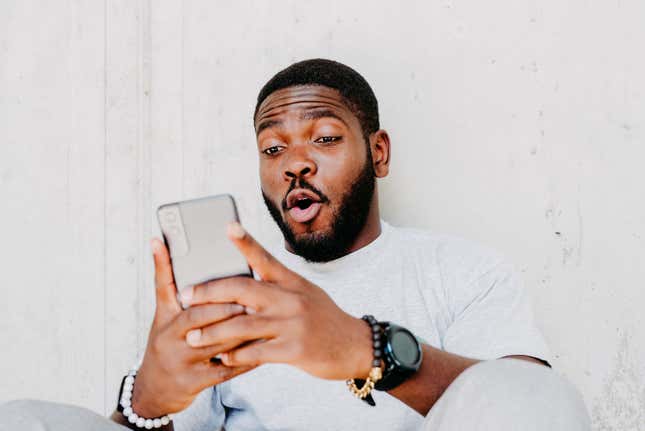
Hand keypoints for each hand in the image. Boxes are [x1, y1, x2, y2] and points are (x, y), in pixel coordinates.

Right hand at [131, 239, 255, 417]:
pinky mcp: (193, 382)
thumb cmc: (167, 344)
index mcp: (164, 317)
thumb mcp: (164, 316)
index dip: (164, 263)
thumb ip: (171, 285)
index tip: (170, 244)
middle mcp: (168, 337)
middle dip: (224, 306)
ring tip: (263, 320)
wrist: (154, 391)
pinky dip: (244, 359)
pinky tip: (262, 351)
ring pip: (215, 342)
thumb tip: (163, 241)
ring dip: (241, 331)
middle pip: (197, 316)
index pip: (164, 286)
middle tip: (249, 297)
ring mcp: (180, 360)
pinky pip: (224, 369)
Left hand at [180, 222, 372, 380]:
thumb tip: (242, 289)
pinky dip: (235, 356)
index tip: (227, 226)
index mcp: (293, 282)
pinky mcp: (294, 350)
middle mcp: (291, 299)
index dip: (245, 242)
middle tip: (185, 296)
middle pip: (243, 290)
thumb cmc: (325, 319)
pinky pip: (256, 352)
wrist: (355, 346)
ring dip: (213, 332)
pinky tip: (222, 358)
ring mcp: (293, 324)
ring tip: (192, 337)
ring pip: (242, 325)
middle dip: (209, 292)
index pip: (265, 258)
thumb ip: (278, 289)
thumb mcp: (306, 294)